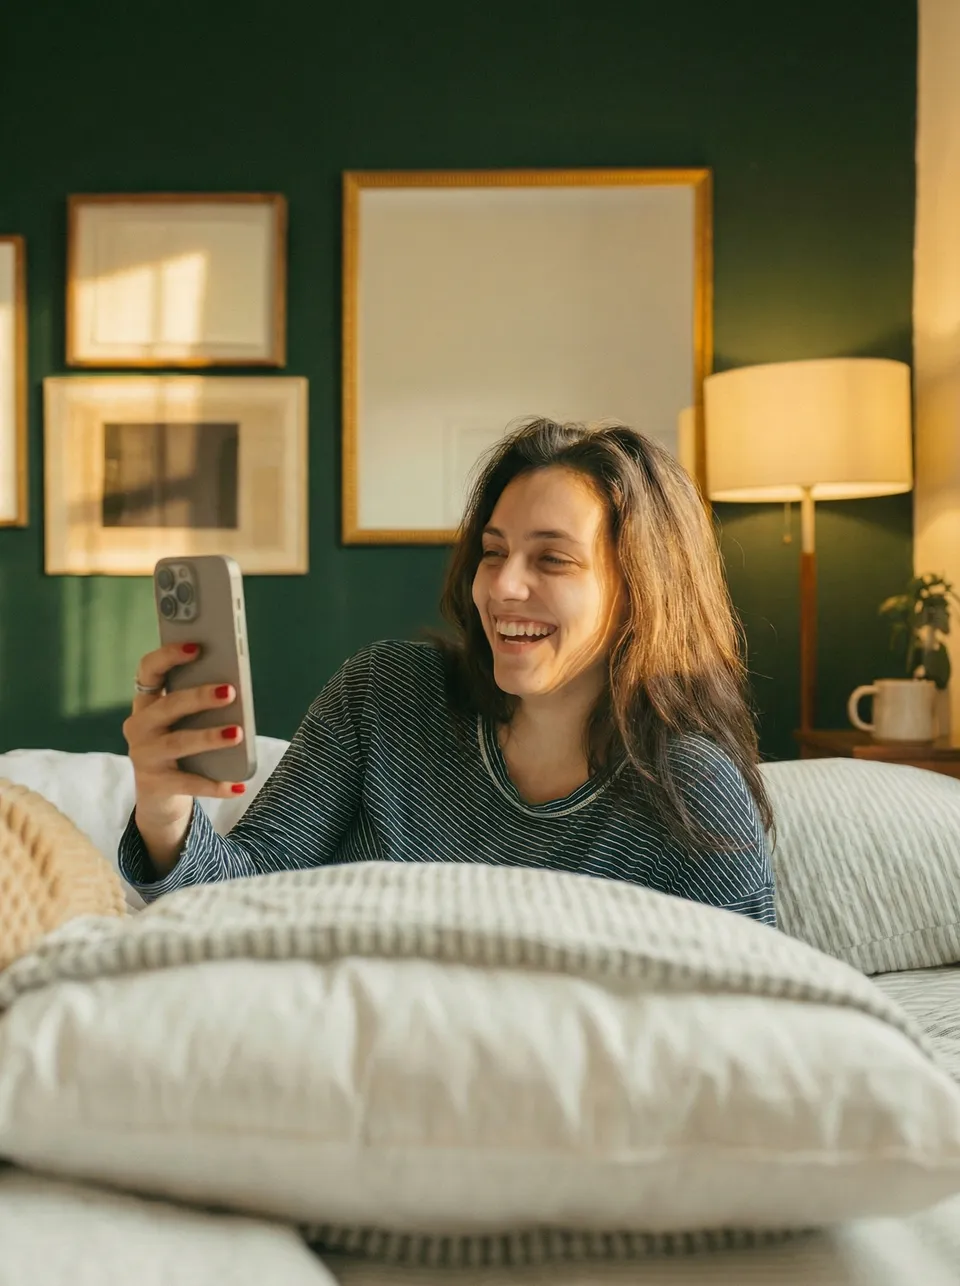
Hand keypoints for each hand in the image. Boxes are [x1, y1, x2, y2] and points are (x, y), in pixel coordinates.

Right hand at [123, 643, 245, 835]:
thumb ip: (199, 702)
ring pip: (177, 743)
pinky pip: (189, 782)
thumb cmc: (180, 742)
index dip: (168, 656)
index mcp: (147, 702)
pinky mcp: (157, 783)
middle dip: (199, 697)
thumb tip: (235, 688)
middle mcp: (139, 726)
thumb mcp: (184, 720)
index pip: (148, 671)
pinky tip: (239, 785)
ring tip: (237, 733)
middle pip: (168, 707)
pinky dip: (215, 784)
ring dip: (208, 737)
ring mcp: (145, 756)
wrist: (159, 793)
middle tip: (230, 692)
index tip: (196, 646)